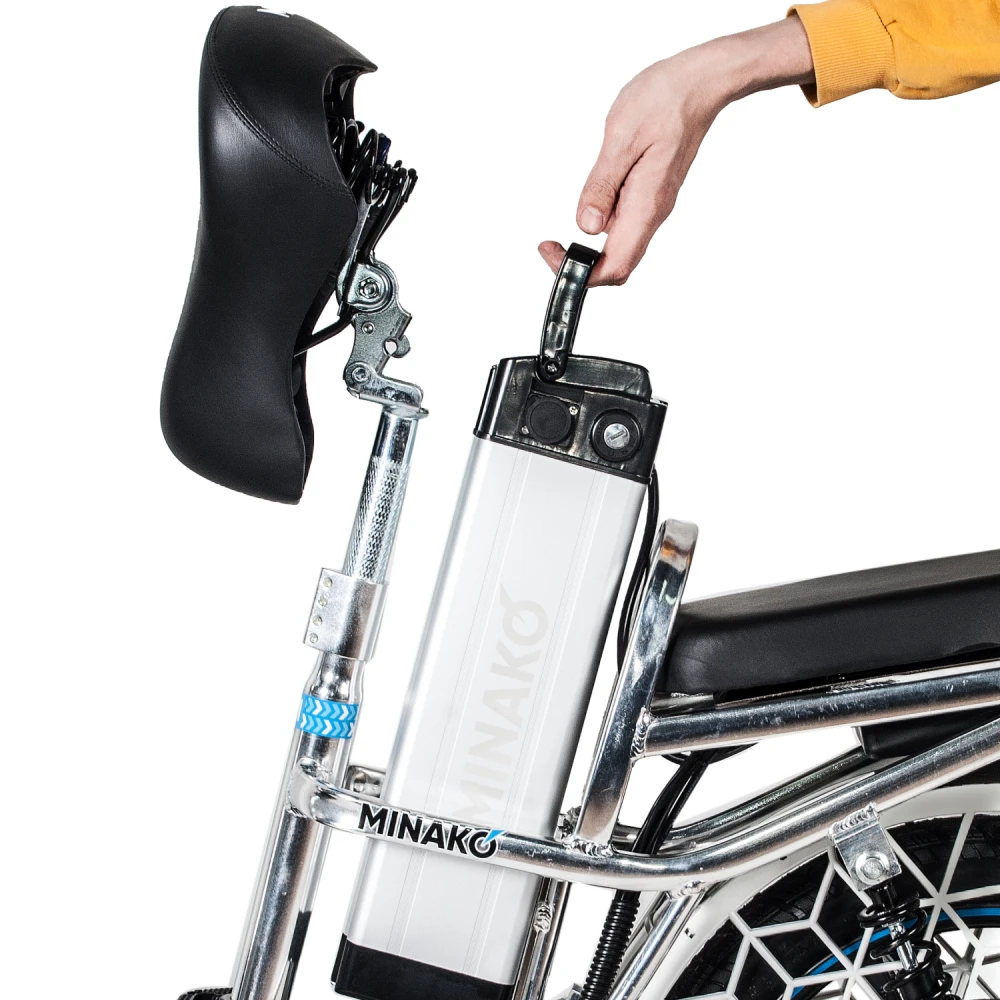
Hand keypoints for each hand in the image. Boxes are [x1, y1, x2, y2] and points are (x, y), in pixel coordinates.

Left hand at [539, 16, 813, 285]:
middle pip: (618, 266)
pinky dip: (600, 228)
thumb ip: (602, 187)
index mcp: (646, 206)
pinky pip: (624, 227)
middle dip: (582, 267)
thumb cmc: (665, 100)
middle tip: (552, 246)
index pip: (615, 266)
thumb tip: (586, 226)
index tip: (554, 252)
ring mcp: (652, 207)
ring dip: (589, 250)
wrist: (700, 82)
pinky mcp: (650, 196)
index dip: (582, 274)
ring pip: (620, 249)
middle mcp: (652, 214)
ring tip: (561, 234)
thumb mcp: (621, 138)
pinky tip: (588, 208)